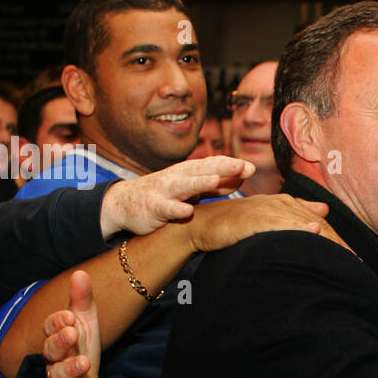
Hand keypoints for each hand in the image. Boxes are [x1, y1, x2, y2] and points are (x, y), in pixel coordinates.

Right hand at [42, 270, 100, 377]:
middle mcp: (53, 358)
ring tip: (84, 363)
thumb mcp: (86, 322)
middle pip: (50, 350)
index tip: (69, 316)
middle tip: (72, 333)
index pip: (50, 327)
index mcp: (56, 337)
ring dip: (69, 369)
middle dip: (60, 342)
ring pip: (57, 375)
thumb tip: (80, 273)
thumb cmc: (82, 347)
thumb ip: (82, 299)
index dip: (57, 322)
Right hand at [98, 156, 254, 238]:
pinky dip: (176, 209)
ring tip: (215, 180)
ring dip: (200, 182)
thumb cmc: (165, 194)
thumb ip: (216, 186)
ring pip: (184, 185)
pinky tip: (188, 212)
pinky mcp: (153, 207)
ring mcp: (165, 191)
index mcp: (190, 172)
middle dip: (223, 168)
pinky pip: (166, 208)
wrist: (125, 203)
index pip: (214, 165)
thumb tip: (241, 178)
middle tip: (242, 167)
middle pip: (202, 170)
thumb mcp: (192, 189)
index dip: (232, 166)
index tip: (251, 168)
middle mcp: (178, 177)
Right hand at [184, 194, 348, 253]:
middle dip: (337, 243)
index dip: (337, 240)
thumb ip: (296, 211)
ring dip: (325, 238)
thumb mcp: (269, 214)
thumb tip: (323, 212)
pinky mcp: (254, 219)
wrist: (205, 222)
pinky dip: (297, 226)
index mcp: (286, 203)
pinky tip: (313, 230)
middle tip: (354, 261)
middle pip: (316, 224)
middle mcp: (280, 204)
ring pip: (303, 224)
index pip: (318, 222)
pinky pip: (280, 223)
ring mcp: (267, 210)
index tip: (353, 259)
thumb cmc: (237, 222)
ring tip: (343, 254)